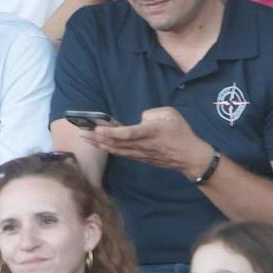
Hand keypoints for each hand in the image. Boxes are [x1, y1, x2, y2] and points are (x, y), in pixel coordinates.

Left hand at [86, 106, 214, 178]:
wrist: (191, 157)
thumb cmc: (182, 133)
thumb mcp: (171, 115)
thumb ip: (153, 114)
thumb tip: (140, 119)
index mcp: (150, 132)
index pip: (128, 133)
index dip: (112, 132)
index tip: (98, 128)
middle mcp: (143, 145)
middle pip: (116, 142)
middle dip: (97, 137)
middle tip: (80, 131)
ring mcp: (140, 153)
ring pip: (116, 149)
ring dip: (99, 144)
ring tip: (84, 137)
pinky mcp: (140, 158)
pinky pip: (121, 154)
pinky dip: (108, 149)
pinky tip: (98, 145)